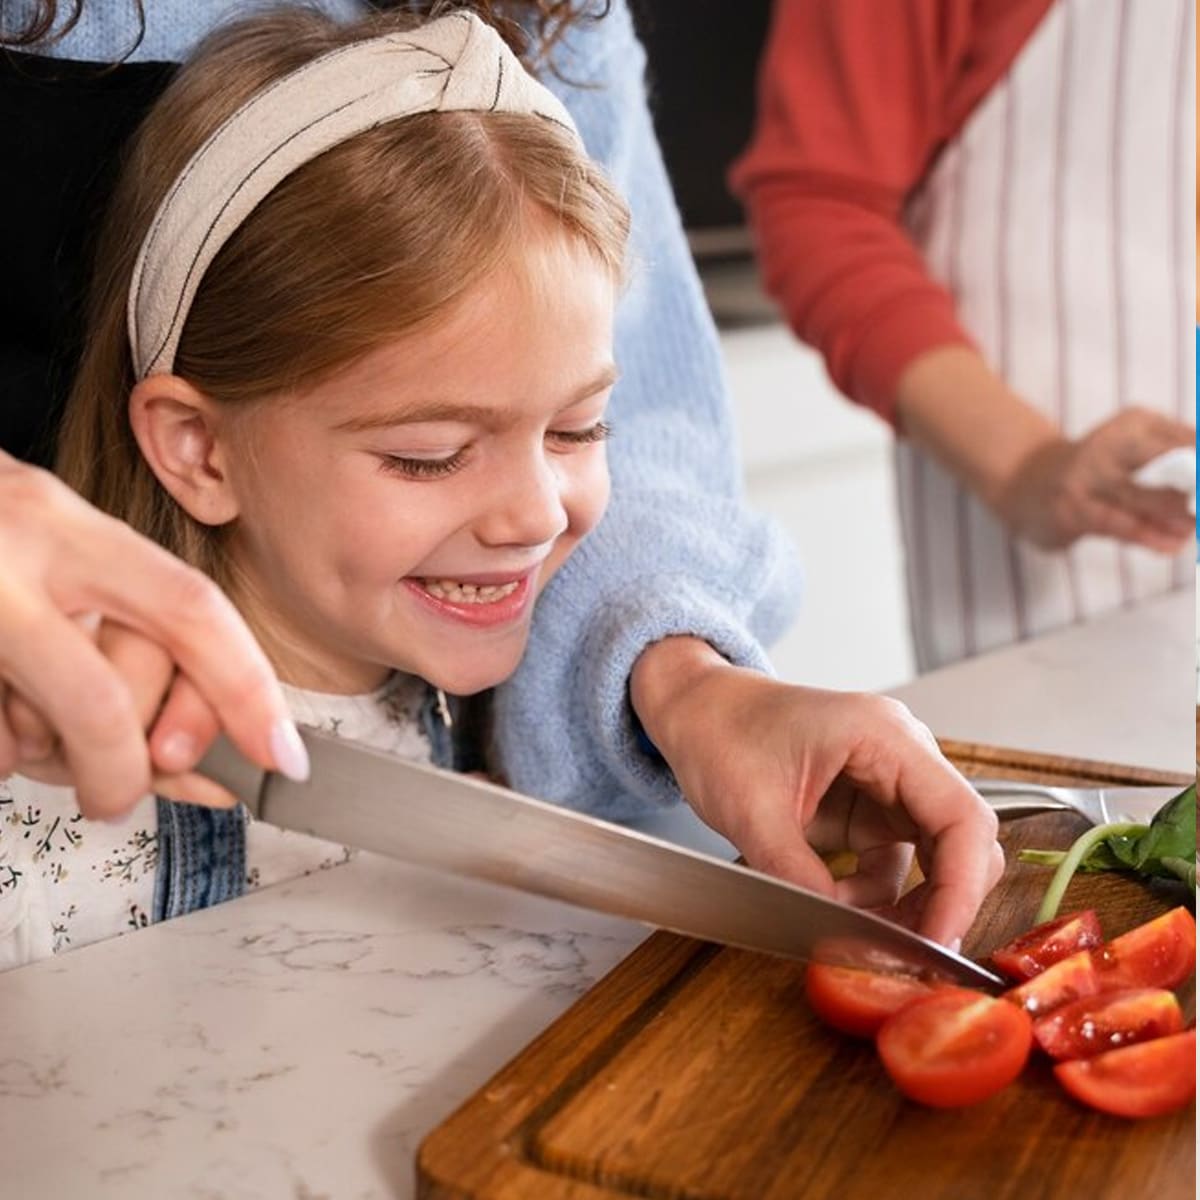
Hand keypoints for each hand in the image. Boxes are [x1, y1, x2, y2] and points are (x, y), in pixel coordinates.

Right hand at [0, 453, 307, 817]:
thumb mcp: (47, 565)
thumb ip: (125, 647)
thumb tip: (206, 769)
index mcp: (59, 522)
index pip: (189, 608)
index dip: (245, 689)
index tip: (281, 756)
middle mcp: (7, 554)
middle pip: (108, 699)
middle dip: (128, 768)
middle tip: (122, 791)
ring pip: (40, 731)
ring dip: (51, 764)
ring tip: (33, 742)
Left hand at [631, 638, 1004, 946]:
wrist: (696, 709)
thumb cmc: (719, 732)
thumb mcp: (750, 810)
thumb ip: (797, 874)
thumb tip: (842, 939)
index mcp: (884, 736)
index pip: (961, 817)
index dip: (960, 888)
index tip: (936, 944)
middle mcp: (901, 753)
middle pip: (961, 840)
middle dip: (940, 901)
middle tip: (905, 954)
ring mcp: (889, 779)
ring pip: (933, 858)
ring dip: (902, 903)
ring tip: (849, 926)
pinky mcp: (870, 805)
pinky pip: (895, 863)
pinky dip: (874, 894)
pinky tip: (833, 900)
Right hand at [996, 408, 1193, 550]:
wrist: (1025, 485)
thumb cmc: (1099, 471)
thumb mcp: (1137, 451)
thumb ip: (1179, 462)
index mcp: (1135, 423)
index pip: (1190, 440)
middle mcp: (1108, 443)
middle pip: (1169, 461)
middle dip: (1197, 481)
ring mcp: (1086, 476)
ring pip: (1144, 495)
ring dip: (1180, 514)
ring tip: (1198, 527)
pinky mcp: (1071, 509)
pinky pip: (1117, 523)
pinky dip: (1148, 535)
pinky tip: (1172, 545)